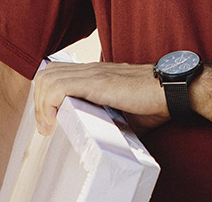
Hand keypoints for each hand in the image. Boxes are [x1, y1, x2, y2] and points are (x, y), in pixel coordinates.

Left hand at [33, 61, 168, 134]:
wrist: (174, 90)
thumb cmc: (155, 102)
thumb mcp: (124, 111)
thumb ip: (108, 119)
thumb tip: (103, 141)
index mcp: (97, 74)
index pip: (57, 73)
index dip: (46, 96)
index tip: (50, 121)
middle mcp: (92, 70)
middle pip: (46, 73)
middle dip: (38, 101)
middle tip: (46, 125)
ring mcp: (94, 74)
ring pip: (47, 78)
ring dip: (40, 105)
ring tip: (49, 126)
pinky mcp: (98, 83)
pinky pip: (58, 87)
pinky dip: (48, 105)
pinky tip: (54, 122)